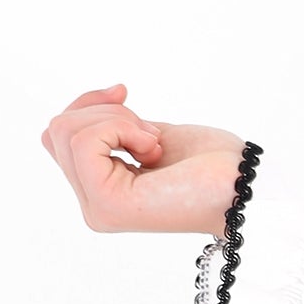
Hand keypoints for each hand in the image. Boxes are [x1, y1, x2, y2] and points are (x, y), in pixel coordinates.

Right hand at [41, 84, 245, 238]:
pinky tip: (153, 148)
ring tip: (154, 143)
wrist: (246, 187)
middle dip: (104, 111)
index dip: (89, 105)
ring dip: (117, 119)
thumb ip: (113, 128)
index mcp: (102, 191)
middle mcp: (94, 205)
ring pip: (66, 130)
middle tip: (151, 134)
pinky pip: (85, 139)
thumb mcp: (148, 134)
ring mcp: (97, 207)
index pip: (59, 136)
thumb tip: (88, 104)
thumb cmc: (211, 164)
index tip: (126, 96)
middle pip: (57, 130)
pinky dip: (121, 127)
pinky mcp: (107, 204)